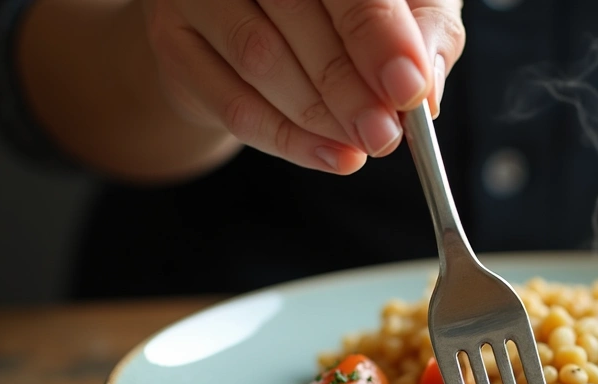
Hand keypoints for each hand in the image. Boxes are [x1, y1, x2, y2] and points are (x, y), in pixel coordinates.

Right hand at [141, 0, 463, 173]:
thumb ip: (425, 32)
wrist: (265, 18)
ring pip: (259, 57)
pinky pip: (230, 102)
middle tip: (385, 134)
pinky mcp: (172, 39)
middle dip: (349, 86)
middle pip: (294, 12)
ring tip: (362, 147)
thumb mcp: (409, 6)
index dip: (378, 35)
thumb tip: (424, 81)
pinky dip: (287, 138)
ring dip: (320, 115)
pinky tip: (329, 155)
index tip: (408, 89)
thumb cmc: (351, 8)